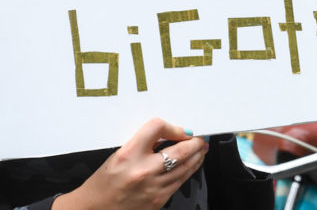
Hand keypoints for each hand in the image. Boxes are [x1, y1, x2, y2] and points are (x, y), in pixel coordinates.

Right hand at [53, 119, 206, 209]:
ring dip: (197, 155)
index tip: (182, 129)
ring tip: (202, 148)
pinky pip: (180, 182)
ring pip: (186, 166)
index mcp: (128, 155)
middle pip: (181, 149)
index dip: (173, 126)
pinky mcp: (157, 201)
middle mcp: (142, 171)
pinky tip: (192, 164)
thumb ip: (145, 143)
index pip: (156, 127)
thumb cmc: (104, 182)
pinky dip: (189, 170)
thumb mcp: (120, 154)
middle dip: (196, 142)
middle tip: (201, 137)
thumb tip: (173, 134)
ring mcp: (152, 188)